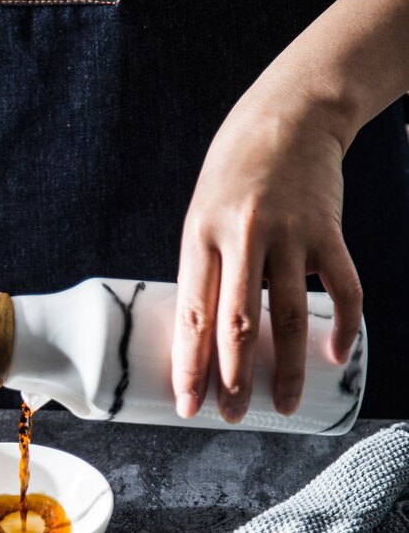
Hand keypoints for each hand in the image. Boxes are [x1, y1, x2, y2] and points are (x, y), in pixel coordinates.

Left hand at [172, 99, 362, 422]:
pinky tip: (337, 355)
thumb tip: (206, 336)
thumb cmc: (232, 176)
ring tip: (282, 405)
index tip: (186, 403)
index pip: (193, 315)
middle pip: (239, 324)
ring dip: (287, 368)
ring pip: (291, 315)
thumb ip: (205, 271)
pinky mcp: (329, 230)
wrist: (287, 115)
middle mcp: (243, 238)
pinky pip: (344, 287)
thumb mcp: (200, 217)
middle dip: (234, 380)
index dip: (190, 365)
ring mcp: (290, 234)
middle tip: (231, 417)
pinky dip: (346, 325)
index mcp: (200, 238)